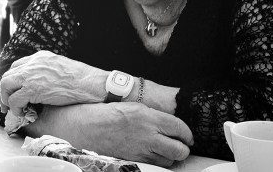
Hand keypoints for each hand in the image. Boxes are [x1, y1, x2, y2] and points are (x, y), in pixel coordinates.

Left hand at [0, 50, 108, 115]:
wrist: (88, 82)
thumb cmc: (81, 78)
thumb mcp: (61, 67)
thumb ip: (48, 71)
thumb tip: (43, 84)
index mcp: (40, 57)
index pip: (17, 65)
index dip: (13, 78)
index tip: (12, 88)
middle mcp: (32, 63)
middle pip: (8, 74)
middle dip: (4, 89)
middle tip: (6, 101)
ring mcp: (30, 76)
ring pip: (5, 84)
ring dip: (5, 98)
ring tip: (10, 108)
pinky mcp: (32, 89)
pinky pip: (14, 99)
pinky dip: (14, 107)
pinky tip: (20, 112)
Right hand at [26, 103, 193, 166]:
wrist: (85, 127)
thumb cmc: (106, 113)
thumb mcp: (133, 107)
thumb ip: (153, 115)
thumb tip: (169, 123)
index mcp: (148, 116)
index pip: (180, 128)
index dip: (187, 134)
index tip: (187, 136)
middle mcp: (147, 134)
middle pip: (180, 149)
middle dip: (183, 148)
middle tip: (179, 145)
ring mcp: (141, 150)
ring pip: (169, 161)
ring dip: (170, 157)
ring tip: (165, 151)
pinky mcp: (134, 161)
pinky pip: (155, 165)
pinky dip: (158, 162)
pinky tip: (152, 155)